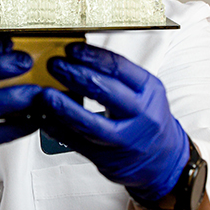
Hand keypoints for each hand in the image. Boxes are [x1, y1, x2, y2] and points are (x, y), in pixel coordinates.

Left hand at [39, 42, 188, 200]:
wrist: (164, 161)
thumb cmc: (147, 119)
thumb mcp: (144, 92)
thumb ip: (117, 76)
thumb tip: (77, 55)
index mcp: (149, 90)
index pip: (119, 67)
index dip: (92, 56)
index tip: (70, 49)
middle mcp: (140, 114)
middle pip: (104, 91)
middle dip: (74, 75)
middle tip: (54, 65)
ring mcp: (124, 139)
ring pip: (90, 124)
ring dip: (63, 108)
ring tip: (45, 95)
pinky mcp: (107, 158)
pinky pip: (78, 143)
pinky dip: (59, 130)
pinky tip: (45, 119)